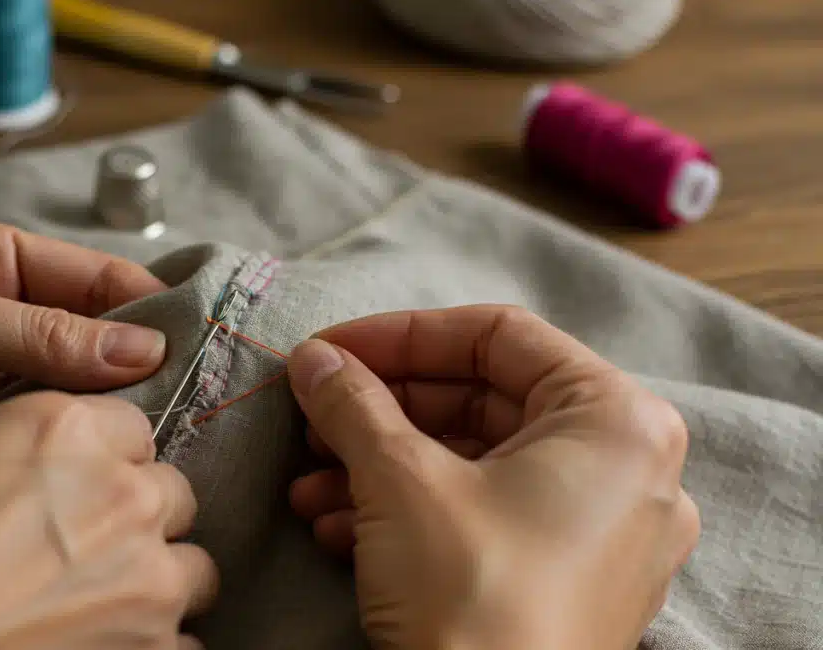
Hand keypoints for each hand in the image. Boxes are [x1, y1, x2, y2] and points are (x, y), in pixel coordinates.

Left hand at [0, 215, 167, 514]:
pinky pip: (21, 435)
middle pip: (79, 336)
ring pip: (56, 390)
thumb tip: (141, 348)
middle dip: (126, 362)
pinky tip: (100, 459)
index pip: (84, 277)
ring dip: (97, 409)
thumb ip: (38, 334)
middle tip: (188, 395)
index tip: (195, 339)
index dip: (139, 306)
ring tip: (159, 431)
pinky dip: (57, 445)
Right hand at [286, 306, 699, 649]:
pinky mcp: (568, 584)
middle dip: (382, 412)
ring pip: (475, 466)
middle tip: (313, 417)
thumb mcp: (400, 482)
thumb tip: (315, 361)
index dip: (401, 335)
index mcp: (616, 422)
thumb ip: (355, 404)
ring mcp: (602, 535)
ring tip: (308, 487)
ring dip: (380, 467)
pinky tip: (338, 531)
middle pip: (483, 402)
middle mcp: (626, 471)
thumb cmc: (474, 597)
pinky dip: (411, 515)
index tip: (330, 352)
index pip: (498, 337)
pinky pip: (486, 519)